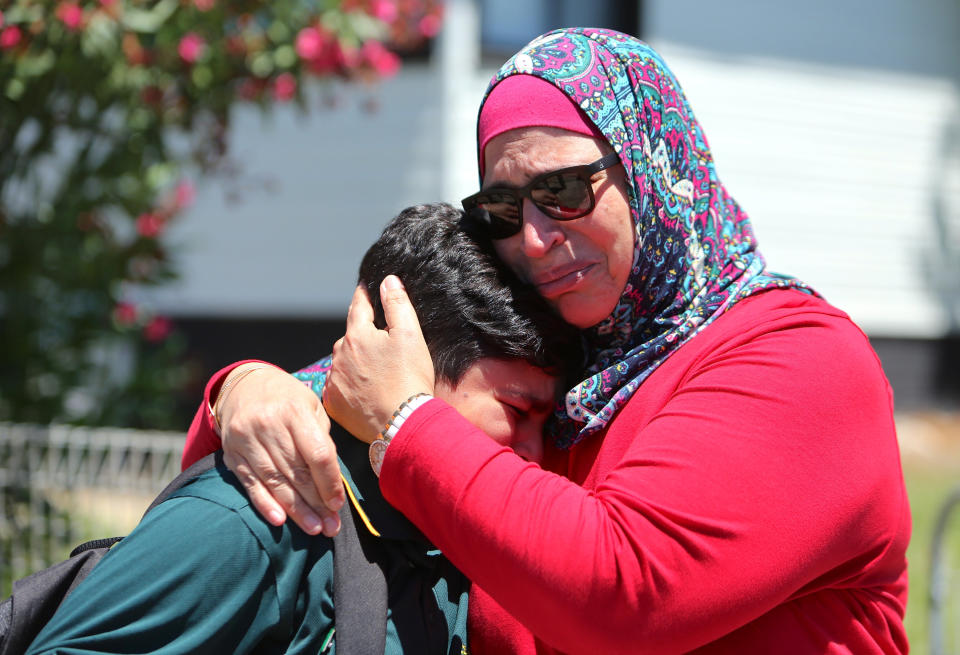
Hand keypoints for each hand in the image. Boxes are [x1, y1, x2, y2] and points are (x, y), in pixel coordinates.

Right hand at [217, 364, 344, 535]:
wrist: (244, 386)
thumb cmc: (288, 401)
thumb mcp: (311, 408)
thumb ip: (321, 440)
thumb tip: (331, 482)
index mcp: (294, 411)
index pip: (317, 454)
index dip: (330, 482)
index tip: (338, 503)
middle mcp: (268, 425)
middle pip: (296, 472)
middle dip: (316, 503)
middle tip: (331, 527)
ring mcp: (246, 439)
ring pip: (274, 481)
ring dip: (295, 510)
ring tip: (313, 529)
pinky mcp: (231, 454)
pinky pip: (250, 483)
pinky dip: (264, 504)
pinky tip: (279, 520)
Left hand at [324, 276, 434, 442]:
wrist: (402, 423)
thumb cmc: (410, 379)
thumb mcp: (410, 335)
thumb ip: (397, 304)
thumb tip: (387, 280)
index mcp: (357, 335)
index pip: (359, 306)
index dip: (364, 295)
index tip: (365, 287)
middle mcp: (339, 355)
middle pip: (352, 337)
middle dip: (364, 337)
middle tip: (385, 348)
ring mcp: (333, 380)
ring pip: (344, 362)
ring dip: (356, 362)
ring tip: (379, 375)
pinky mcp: (332, 402)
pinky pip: (339, 386)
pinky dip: (350, 385)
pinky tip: (368, 392)